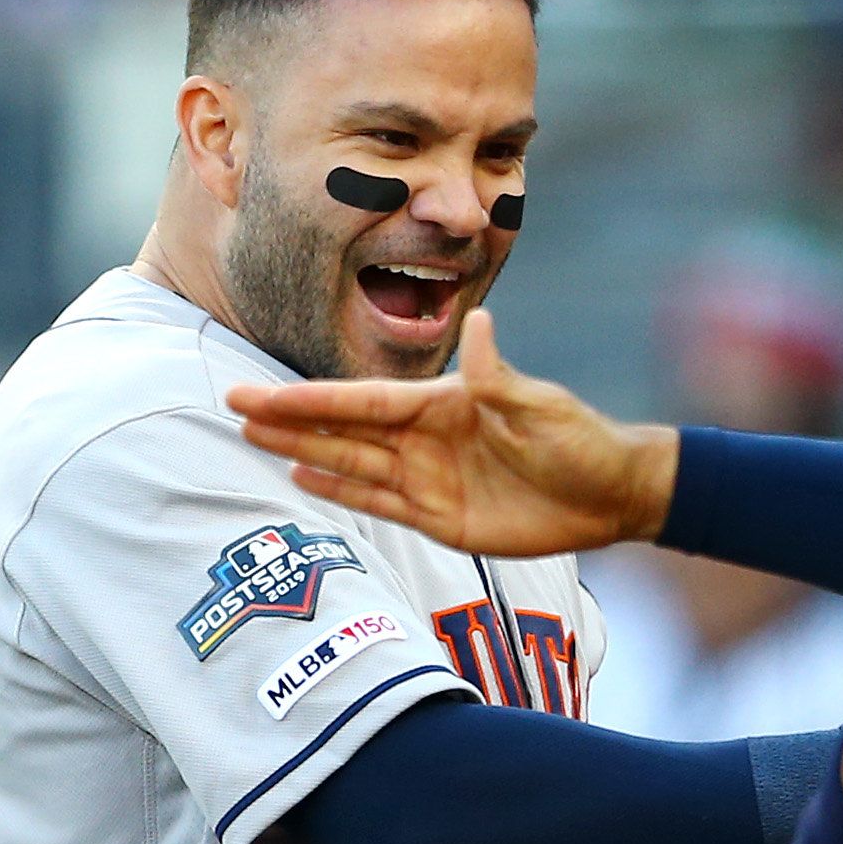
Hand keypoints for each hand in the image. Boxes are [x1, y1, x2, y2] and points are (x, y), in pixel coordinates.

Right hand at [226, 311, 675, 556]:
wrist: (609, 493)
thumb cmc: (579, 441)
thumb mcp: (538, 407)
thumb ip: (497, 378)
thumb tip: (480, 324)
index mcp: (442, 405)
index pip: (364, 402)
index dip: (312, 399)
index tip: (264, 391)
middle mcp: (426, 439)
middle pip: (344, 431)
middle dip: (290, 420)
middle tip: (233, 407)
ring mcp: (429, 479)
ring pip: (353, 465)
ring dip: (304, 453)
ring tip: (253, 440)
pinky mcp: (441, 519)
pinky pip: (380, 505)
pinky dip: (342, 493)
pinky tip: (303, 480)